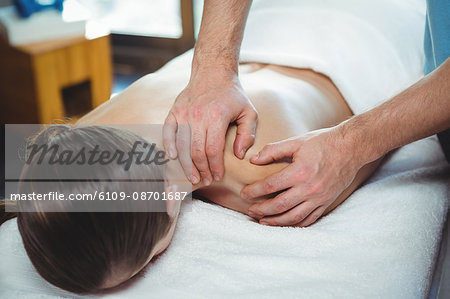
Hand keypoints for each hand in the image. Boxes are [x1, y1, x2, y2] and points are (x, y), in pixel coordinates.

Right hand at [164, 70, 257, 184]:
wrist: (213, 73)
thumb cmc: (232, 95)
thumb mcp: (249, 112)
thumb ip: (247, 134)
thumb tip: (239, 155)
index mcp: (217, 116)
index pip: (213, 149)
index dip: (215, 167)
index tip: (218, 176)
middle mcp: (198, 115)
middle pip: (196, 151)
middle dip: (201, 170)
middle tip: (206, 180)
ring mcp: (184, 113)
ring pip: (182, 145)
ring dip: (187, 164)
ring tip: (193, 177)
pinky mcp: (174, 111)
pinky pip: (168, 132)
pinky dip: (168, 146)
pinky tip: (172, 157)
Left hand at [240, 127, 362, 226]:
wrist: (351, 148)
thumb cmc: (323, 142)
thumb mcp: (296, 142)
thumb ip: (273, 150)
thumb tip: (253, 159)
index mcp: (299, 172)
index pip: (271, 186)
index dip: (254, 191)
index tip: (244, 194)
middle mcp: (309, 188)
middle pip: (279, 206)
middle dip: (261, 210)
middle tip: (249, 210)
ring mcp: (319, 198)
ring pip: (293, 217)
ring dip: (275, 222)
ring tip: (262, 221)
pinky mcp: (326, 203)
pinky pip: (309, 219)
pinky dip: (294, 224)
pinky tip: (284, 224)